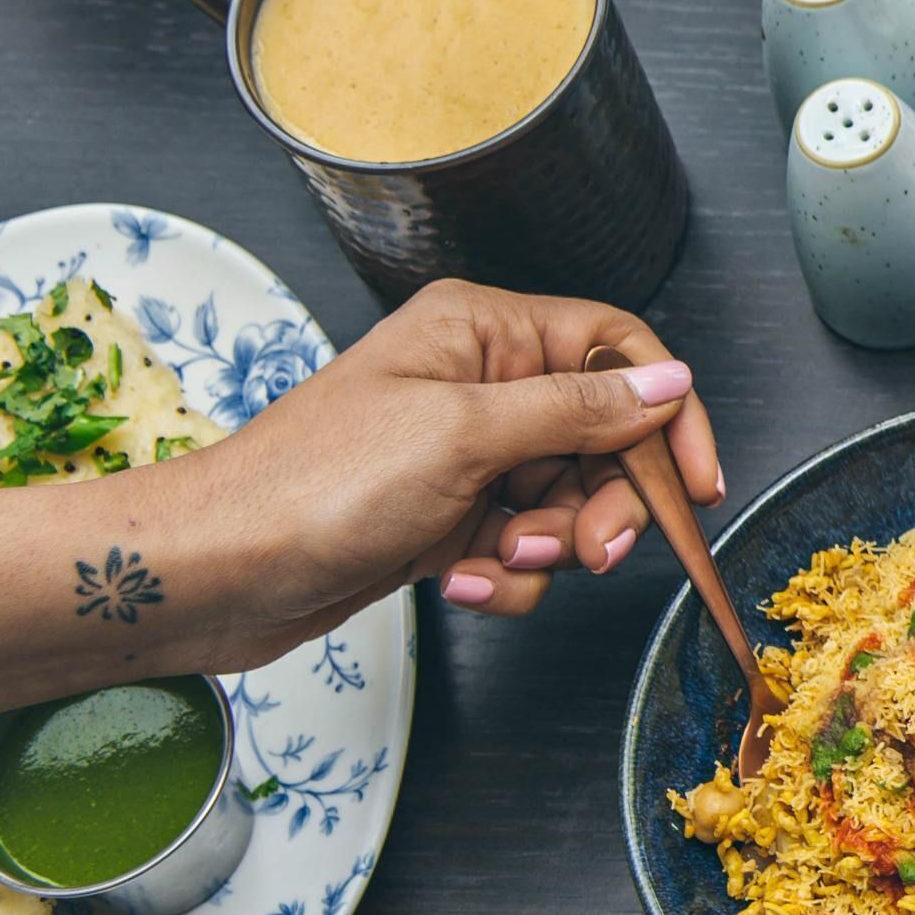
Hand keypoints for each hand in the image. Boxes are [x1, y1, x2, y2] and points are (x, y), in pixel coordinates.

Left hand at [206, 280, 725, 648]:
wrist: (216, 573)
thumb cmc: (313, 484)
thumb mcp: (463, 435)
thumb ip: (577, 409)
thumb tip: (668, 383)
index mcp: (483, 334)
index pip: (616, 350)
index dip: (667, 412)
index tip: (699, 480)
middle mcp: (480, 386)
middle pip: (605, 437)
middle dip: (607, 501)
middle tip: (591, 548)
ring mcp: (465, 456)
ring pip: (571, 501)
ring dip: (551, 545)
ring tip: (499, 559)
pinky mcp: (448, 520)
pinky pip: (525, 546)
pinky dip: (508, 573)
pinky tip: (462, 580)